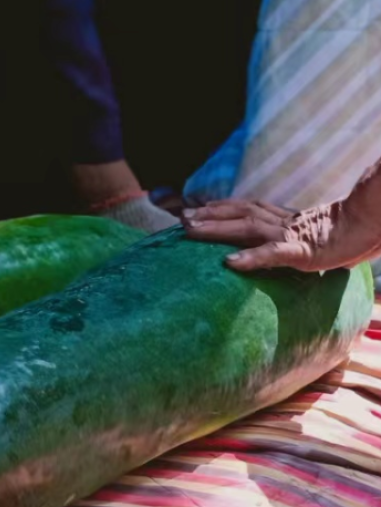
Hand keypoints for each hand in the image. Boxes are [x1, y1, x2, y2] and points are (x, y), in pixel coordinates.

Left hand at [181, 199, 380, 271]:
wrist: (373, 229)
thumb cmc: (341, 237)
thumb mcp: (306, 236)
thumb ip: (283, 239)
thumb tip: (259, 248)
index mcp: (282, 218)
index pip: (244, 208)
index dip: (218, 207)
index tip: (193, 209)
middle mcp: (282, 222)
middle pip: (239, 213)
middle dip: (209, 215)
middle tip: (182, 218)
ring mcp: (291, 235)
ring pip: (247, 228)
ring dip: (217, 228)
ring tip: (192, 230)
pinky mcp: (302, 251)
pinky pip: (273, 254)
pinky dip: (251, 257)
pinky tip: (230, 263)